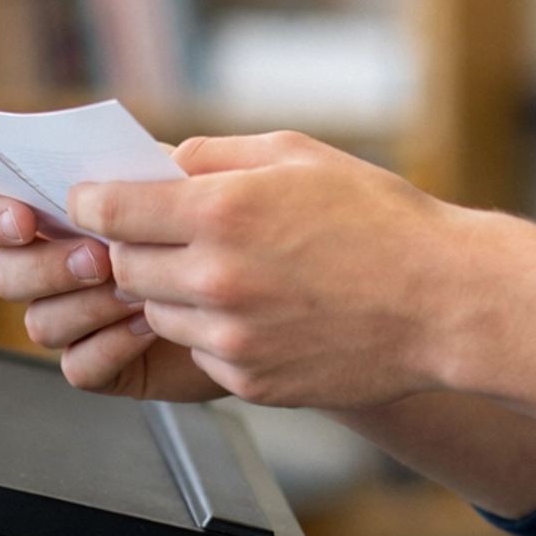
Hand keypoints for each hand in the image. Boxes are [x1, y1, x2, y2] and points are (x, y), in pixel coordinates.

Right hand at [0, 189, 225, 401]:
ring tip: (137, 289)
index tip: (24, 219)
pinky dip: (108, 345)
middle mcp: (56, 265)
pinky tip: (147, 324)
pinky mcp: (104, 362)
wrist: (270, 283)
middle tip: (98, 257)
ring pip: (39, 322)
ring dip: (83, 305)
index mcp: (61, 211)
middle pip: (6, 274)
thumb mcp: (194, 175)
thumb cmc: (230, 220)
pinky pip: (77, 366)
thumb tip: (112, 168)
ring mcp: (77, 317)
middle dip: (47, 266)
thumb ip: (147, 167)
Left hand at [65, 130, 463, 407]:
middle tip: (165, 232)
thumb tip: (157, 163)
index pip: (111, 210)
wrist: (442, 301)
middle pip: (123, 267)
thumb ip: (214, 154)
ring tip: (227, 269)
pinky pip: (199, 351)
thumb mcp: (295, 154)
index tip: (93, 199)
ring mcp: (232, 339)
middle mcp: (217, 279)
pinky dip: (212, 330)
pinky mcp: (249, 382)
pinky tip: (260, 307)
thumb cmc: (378, 217)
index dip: (93, 201)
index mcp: (222, 212)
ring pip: (156, 313)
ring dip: (171, 291)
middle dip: (134, 246)